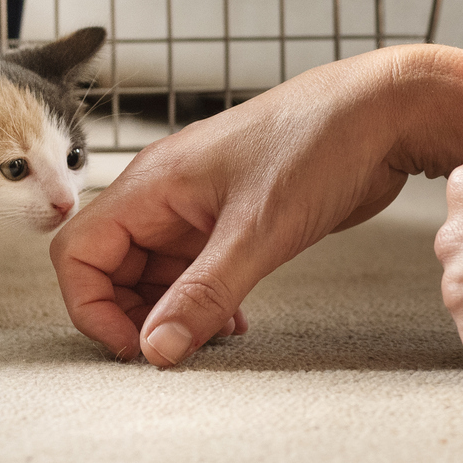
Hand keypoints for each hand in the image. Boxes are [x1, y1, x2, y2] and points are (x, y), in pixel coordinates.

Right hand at [51, 45, 462, 365]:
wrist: (383, 112)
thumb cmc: (319, 144)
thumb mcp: (258, 232)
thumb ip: (203, 295)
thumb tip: (156, 349)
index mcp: (152, 184)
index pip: (79, 253)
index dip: (92, 307)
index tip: (137, 347)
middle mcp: (166, 193)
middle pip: (111, 268)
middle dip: (134, 316)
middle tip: (177, 349)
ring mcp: (199, 206)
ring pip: (155, 273)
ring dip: (173, 312)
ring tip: (213, 338)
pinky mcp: (234, 218)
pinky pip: (196, 269)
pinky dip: (205, 301)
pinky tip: (236, 322)